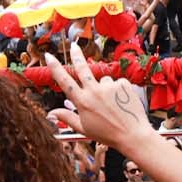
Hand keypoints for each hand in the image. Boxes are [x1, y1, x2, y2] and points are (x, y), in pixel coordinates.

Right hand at [45, 39, 155, 153]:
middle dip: (76, 55)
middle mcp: (94, 91)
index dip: (55, 67)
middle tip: (74, 46)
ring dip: (104, 88)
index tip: (49, 56)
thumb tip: (51, 113)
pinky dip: (118, 90)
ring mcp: (109, 86)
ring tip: (112, 105)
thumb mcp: (83, 128)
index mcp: (82, 102)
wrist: (132, 135)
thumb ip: (67, 118)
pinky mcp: (123, 84)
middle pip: (82, 68)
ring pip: (103, 80)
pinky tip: (121, 102)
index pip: (65, 81)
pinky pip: (117, 82)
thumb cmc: (107, 134)